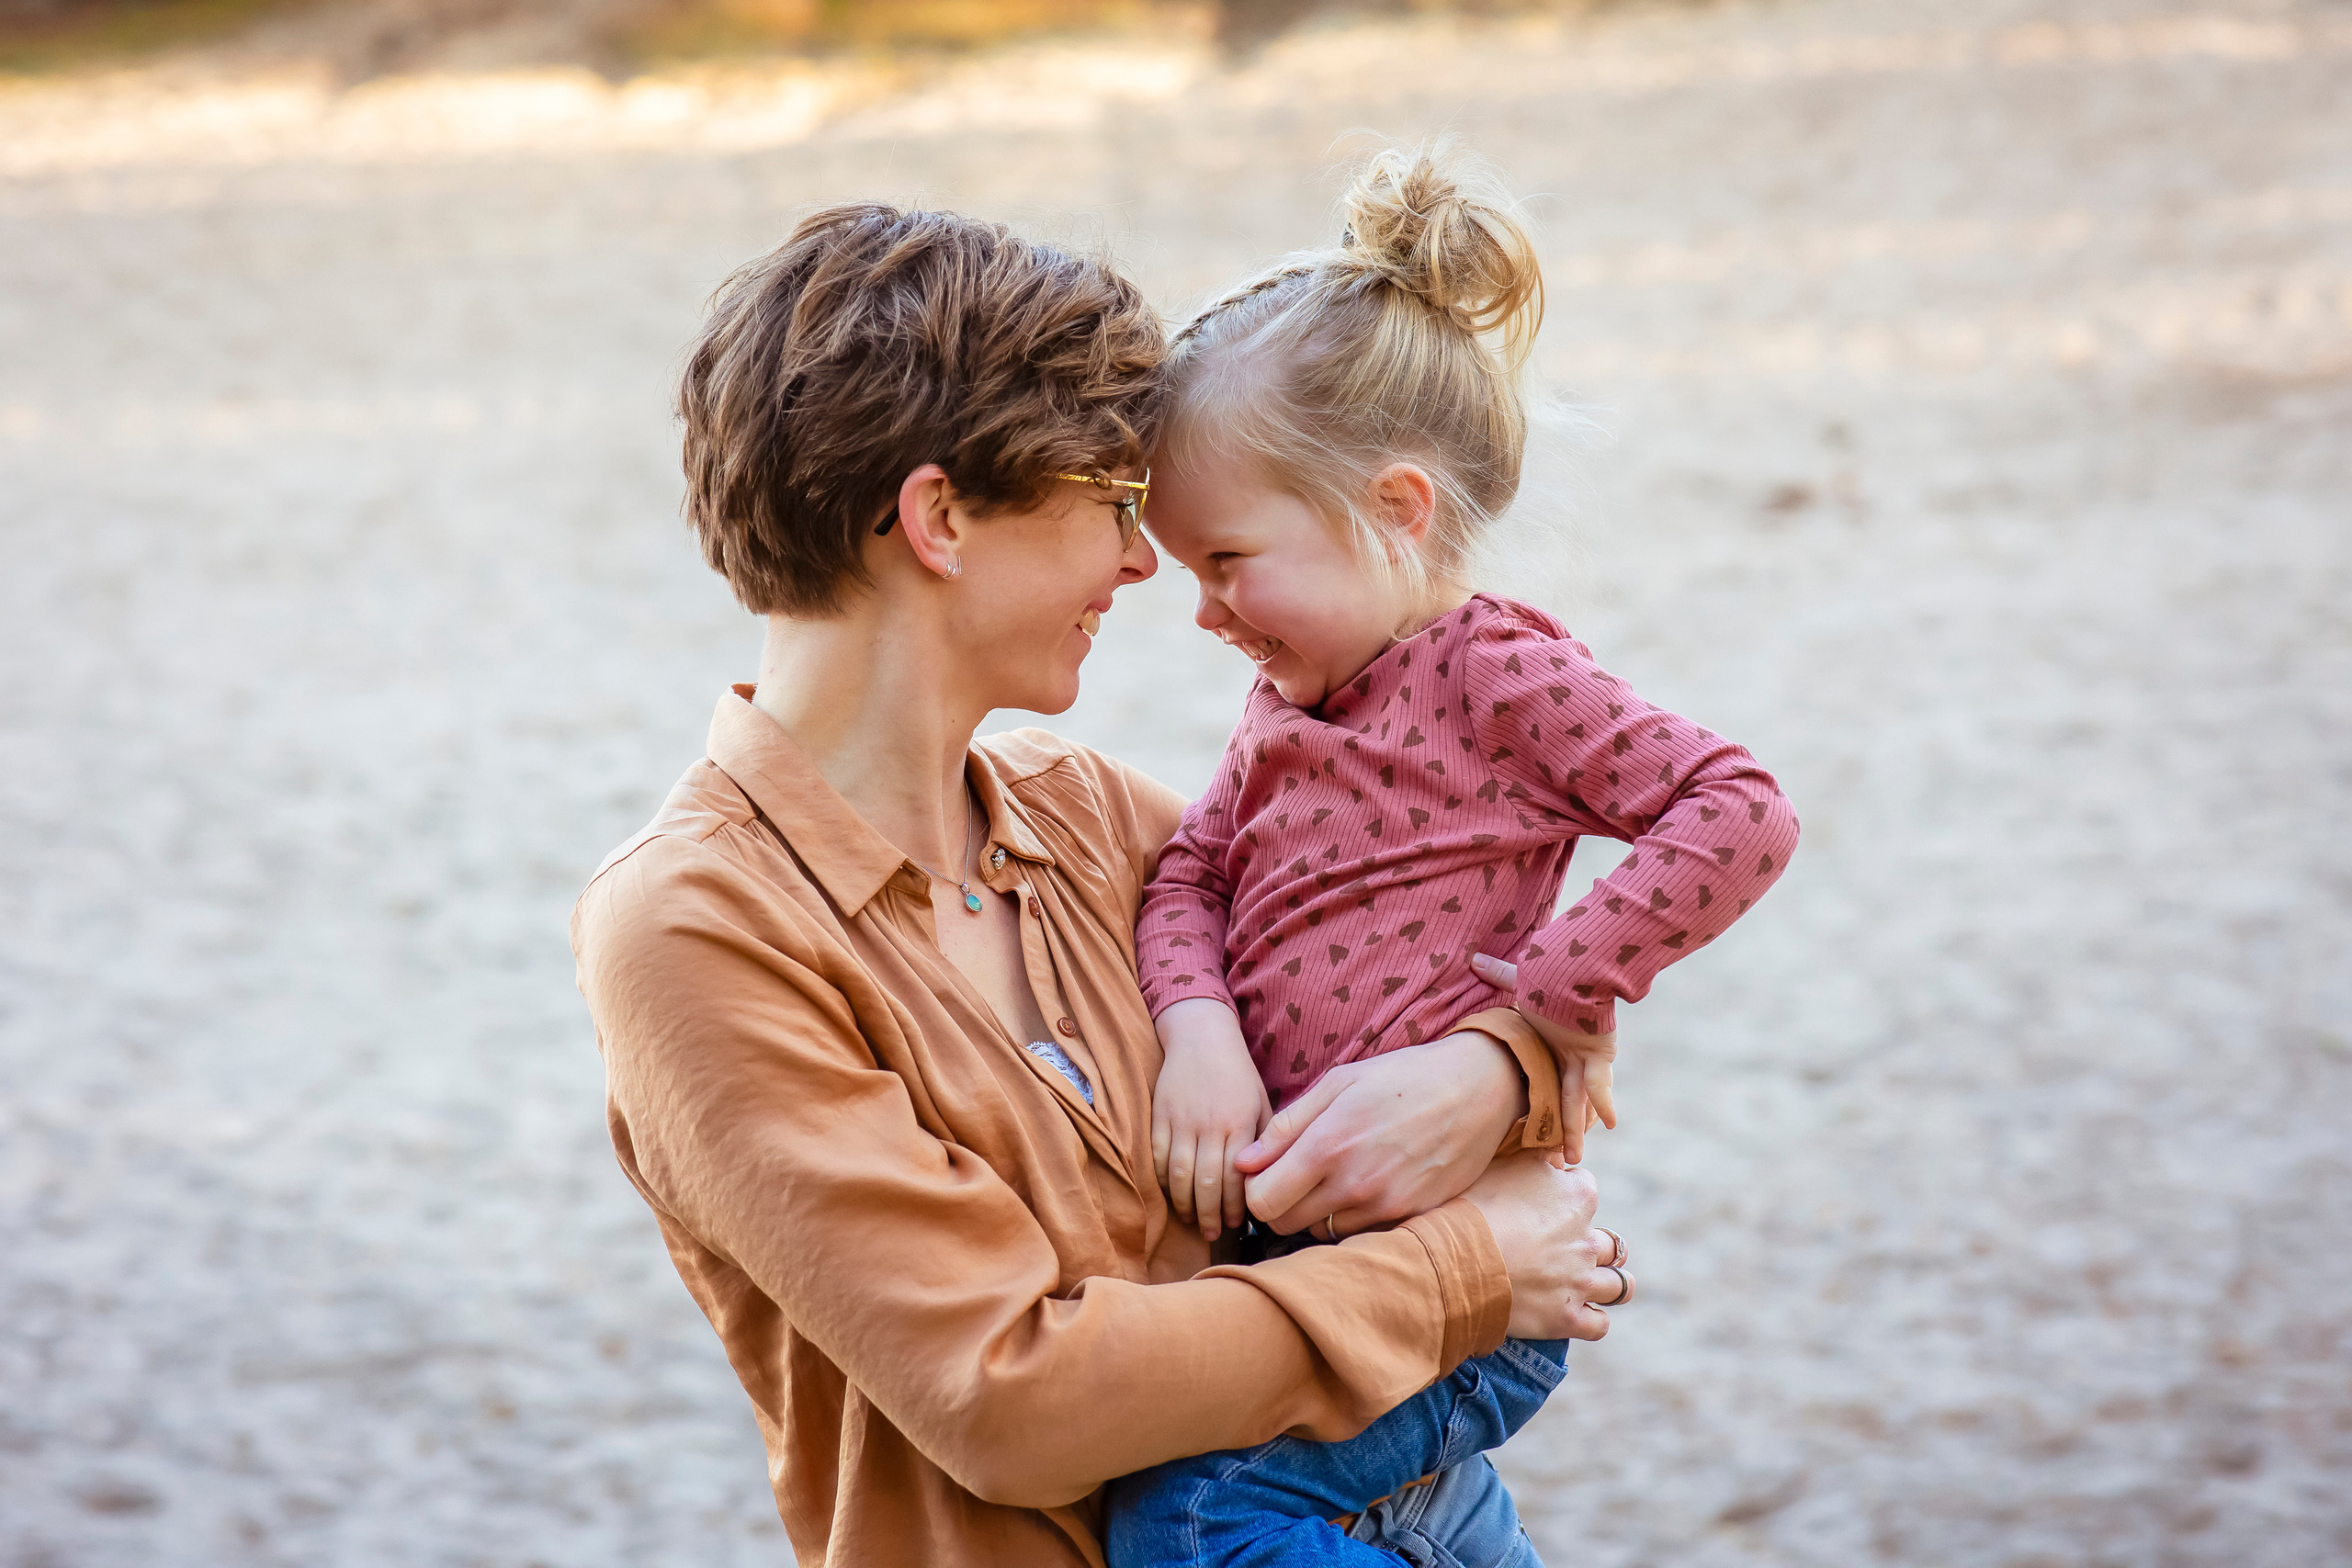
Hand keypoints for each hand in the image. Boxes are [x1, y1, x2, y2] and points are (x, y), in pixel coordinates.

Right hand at [1149, 999, 1271, 1241]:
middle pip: (1205, 1182)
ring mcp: (1180, 1120)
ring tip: (1192, 1221)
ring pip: (1178, 1175)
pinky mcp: (1159, 1116)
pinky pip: (1156, 1158)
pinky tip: (1173, 1195)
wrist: (1201, 1037)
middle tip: (1213, 1234)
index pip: (1234, 1176)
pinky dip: (1163, 1182)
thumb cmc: (1238, 1075)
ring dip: (1185, 1204)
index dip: (1234, 1206)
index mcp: (1239, 1122)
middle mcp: (1209, 1124)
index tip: (1237, 1223)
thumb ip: (1264, 1140)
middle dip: (1209, 1215)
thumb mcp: (1260, 1103)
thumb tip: (1265, 1181)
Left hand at [1234, 1030, 1525, 1238]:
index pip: (1261, 1202)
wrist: (1476, 1090)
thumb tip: (1243, 1163)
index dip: (1255, 1190)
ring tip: (1338, 1176)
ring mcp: (1385, 1206)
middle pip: (1285, 1225)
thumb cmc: (1401, 1078)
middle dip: (1280, 1205)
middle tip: (1296, 1178)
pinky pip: (1361, 1233)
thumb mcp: (1338, 1082)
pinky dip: (1353, 1217)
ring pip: (1322, 1233)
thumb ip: (1286, 1125)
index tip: (1267, 1174)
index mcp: (1327, 1146)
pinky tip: (1367, 1185)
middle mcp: (1354, 1184)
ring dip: (1319, 1213)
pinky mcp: (1411, 1218)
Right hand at [1461, 1153, 1627, 1339]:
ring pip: (1619, 1285)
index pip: (1586, 1188)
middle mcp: (1587, 1239)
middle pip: (1609, 1241)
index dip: (1566, 1196)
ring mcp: (1581, 1281)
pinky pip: (1599, 1325)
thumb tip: (1553, 1156)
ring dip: (1607, 1284)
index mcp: (1578, 1195)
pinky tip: (1577, 1315)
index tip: (1544, 1205)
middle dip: (1592, 1245)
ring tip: (1587, 1284)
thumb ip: (1535, 1158)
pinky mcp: (1567, 1318)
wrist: (1455, 1259)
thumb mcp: (1503, 1164)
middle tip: (1563, 1249)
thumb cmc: (1472, 1206)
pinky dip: (1591, 1321)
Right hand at [1469, 953, 1617, 1164]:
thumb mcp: (1519, 979)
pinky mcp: (1597, 1054)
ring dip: (1575, 1128)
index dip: (1544, 1105)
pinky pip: (1598, 1084)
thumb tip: (1472, 958)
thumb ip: (1498, 974)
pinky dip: (1603, 1101)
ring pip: (1577, 1101)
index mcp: (1550, 1045)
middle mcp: (1566, 1057)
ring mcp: (1582, 1058)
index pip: (1547, 1082)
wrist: (1571, 967)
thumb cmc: (1548, 973)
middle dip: (1563, 1129)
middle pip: (1563, 1100)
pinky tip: (1610, 1122)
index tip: (1538, 1131)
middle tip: (1561, 1160)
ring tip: (1574, 1159)